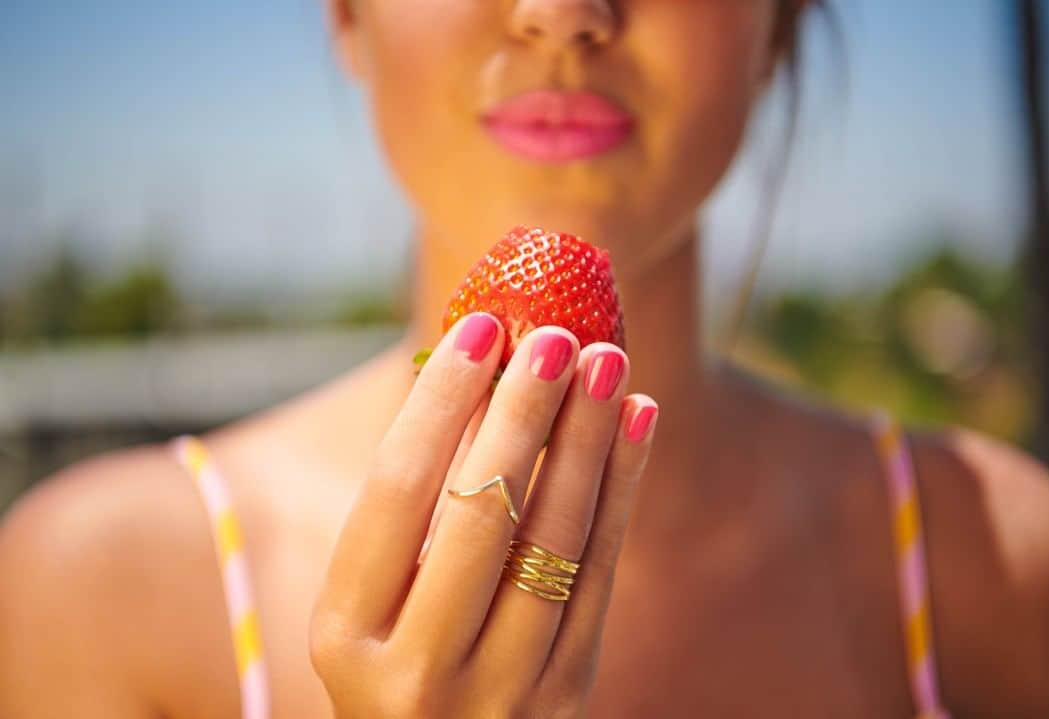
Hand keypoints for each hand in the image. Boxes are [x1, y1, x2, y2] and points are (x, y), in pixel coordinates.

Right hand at [310, 312, 658, 717]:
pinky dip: (622, 490)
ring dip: (587, 442)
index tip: (478, 327)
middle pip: (482, 514)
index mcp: (346, 632)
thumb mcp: (373, 599)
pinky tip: (636, 422)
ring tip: (607, 362)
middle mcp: (415, 671)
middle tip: (555, 334)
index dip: (438, 402)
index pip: (396, 492)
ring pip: (555, 543)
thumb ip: (412, 506)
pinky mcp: (566, 694)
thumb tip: (475, 371)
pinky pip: (601, 575)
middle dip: (523, 414)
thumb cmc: (397, 656)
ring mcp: (499, 692)